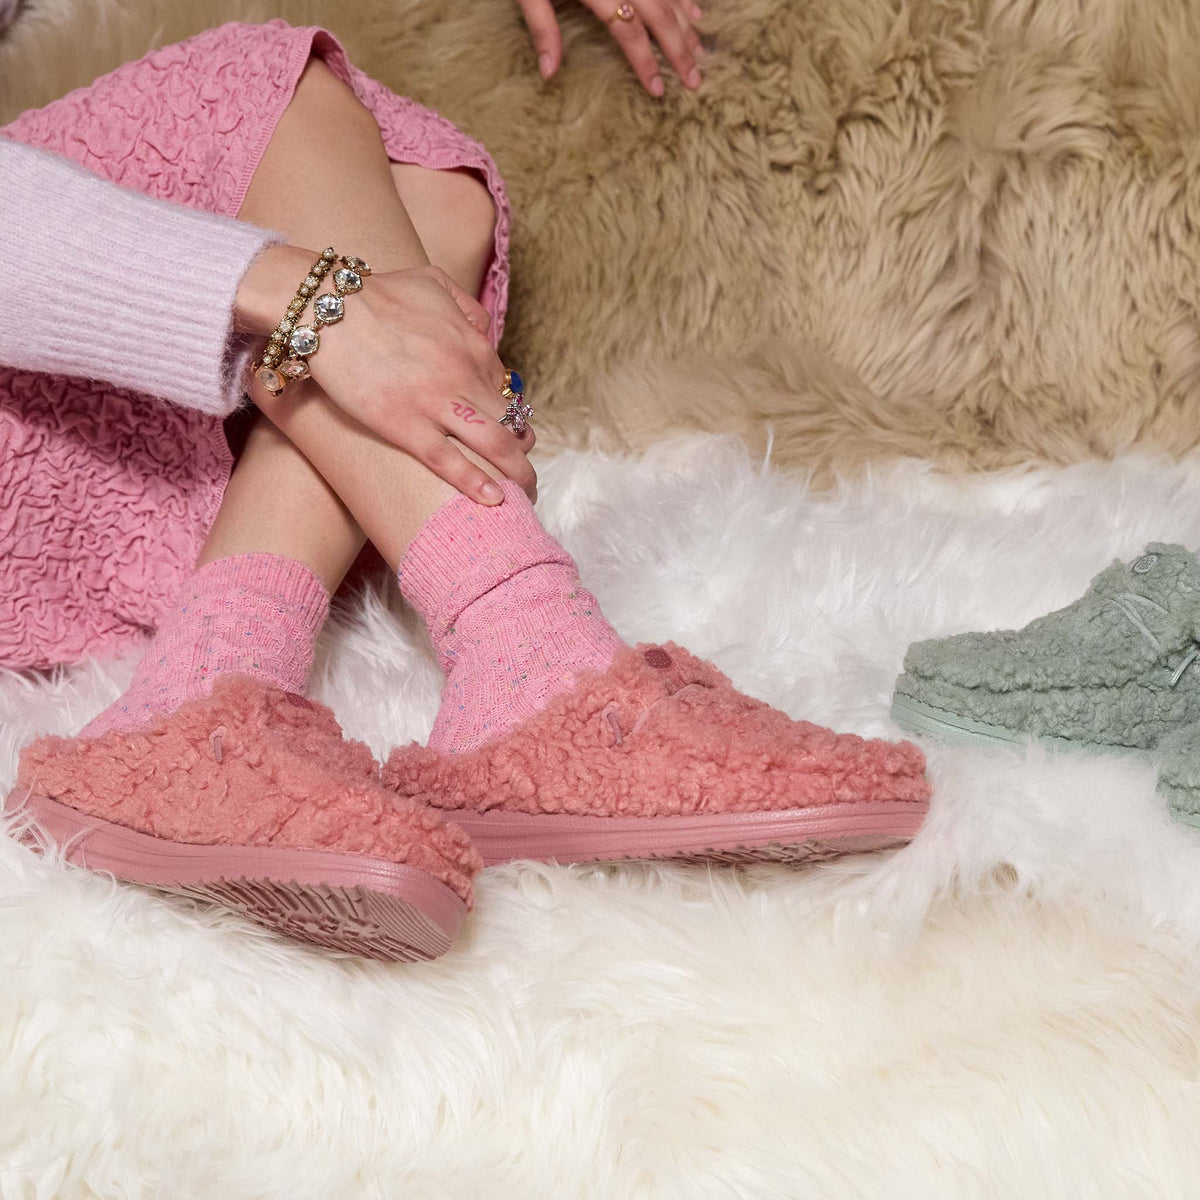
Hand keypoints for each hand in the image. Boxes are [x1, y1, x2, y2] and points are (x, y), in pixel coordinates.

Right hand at [238, 247, 535, 505]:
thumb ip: (465, 305)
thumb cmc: (374, 294)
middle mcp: (464, 374)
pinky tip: (494, 500)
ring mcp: (437, 402)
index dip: (511, 414)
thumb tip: (485, 330)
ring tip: (526, 494)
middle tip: (526, 474)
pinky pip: (449, 460)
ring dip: (517, 473)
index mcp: (472, 344)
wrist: (324, 307)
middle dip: (524, 451)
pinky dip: (476, 483)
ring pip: (495, 444)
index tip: (510, 433)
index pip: (506, 388)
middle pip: (512, 421)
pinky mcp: (406, 425)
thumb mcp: (432, 283)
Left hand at [519, 0, 703, 97]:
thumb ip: (541, 26)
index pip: (628, 29)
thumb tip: (549, 73)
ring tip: (699, 54)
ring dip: (686, 25)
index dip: (644, 60)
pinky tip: (695, 13)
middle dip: (678, 48)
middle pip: (658, 13)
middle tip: (694, 81)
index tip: (657, 88)